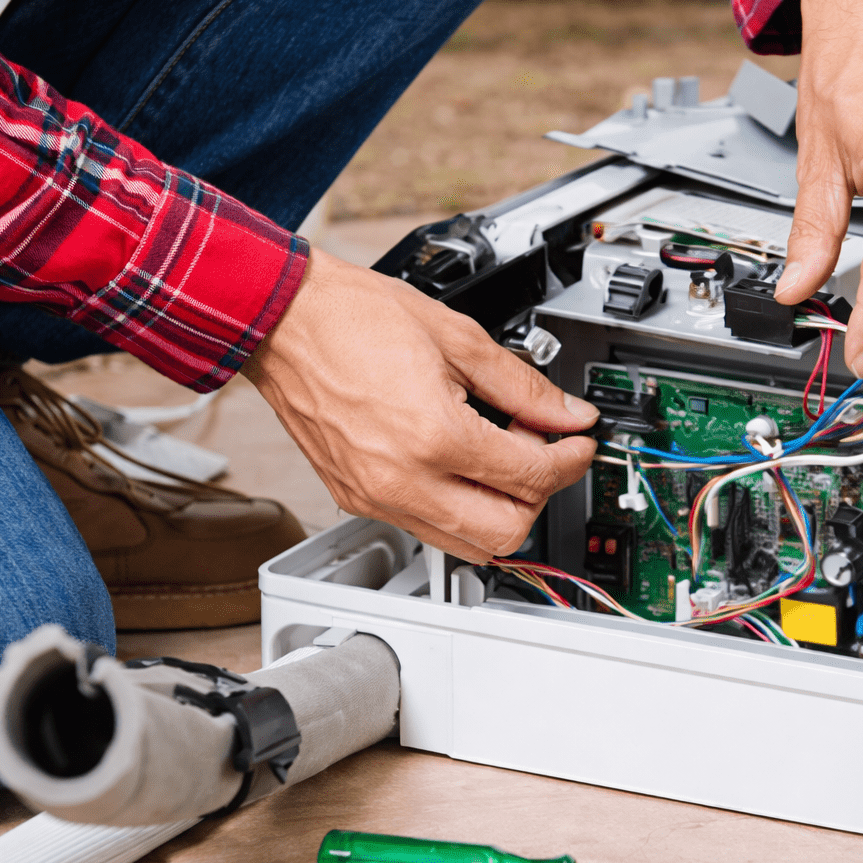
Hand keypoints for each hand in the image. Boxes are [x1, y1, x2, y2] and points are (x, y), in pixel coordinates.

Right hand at [241, 250, 598, 561]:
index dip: (570, 459)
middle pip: (505, 534)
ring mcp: (375, 497)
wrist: (284, 320)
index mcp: (434, 436)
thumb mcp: (458, 338)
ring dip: (498, 512)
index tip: (579, 443)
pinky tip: (460, 464)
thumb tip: (568, 413)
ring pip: (465, 545)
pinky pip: (424, 528)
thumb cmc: (352, 318)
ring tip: (501, 460)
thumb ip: (524, 385)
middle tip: (543, 454)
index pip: (531, 477)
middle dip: (539, 497)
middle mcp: (403, 480)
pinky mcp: (354, 499)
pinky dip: (457, 508)